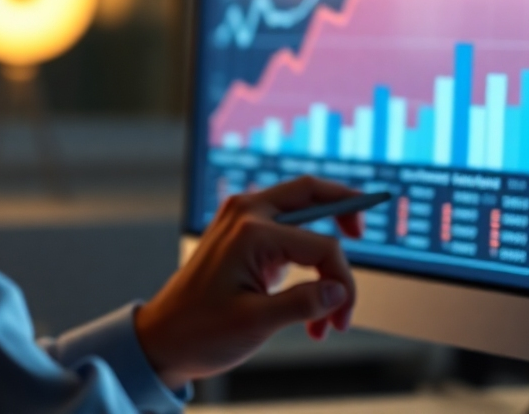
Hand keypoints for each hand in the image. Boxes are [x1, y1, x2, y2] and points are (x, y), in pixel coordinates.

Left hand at [134, 176, 362, 390]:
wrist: (162, 337)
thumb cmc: (200, 330)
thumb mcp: (255, 323)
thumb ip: (302, 304)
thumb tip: (338, 292)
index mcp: (250, 230)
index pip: (321, 245)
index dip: (343, 282)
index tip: (343, 320)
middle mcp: (246, 212)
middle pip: (310, 192)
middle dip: (344, 207)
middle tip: (365, 229)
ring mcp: (242, 219)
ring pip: (301, 212)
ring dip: (324, 253)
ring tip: (332, 312)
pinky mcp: (243, 234)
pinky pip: (287, 233)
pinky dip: (306, 262)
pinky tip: (312, 305)